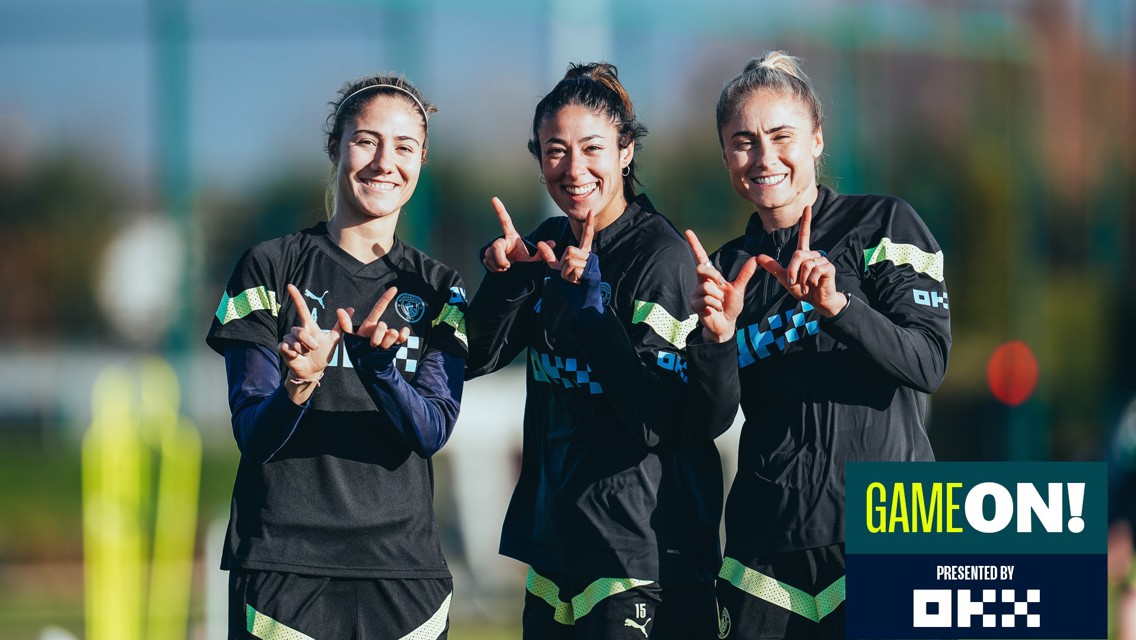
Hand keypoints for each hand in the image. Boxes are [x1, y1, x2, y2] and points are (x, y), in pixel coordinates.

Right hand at [279, 283, 345, 386]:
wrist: (314, 370)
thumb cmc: (323, 354)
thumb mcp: (333, 340)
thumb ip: (341, 325)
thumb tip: (351, 308)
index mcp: (309, 327)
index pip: (302, 309)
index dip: (296, 297)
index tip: (290, 286)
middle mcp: (298, 331)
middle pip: (299, 330)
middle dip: (308, 340)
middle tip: (313, 348)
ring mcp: (289, 339)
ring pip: (293, 340)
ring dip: (302, 349)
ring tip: (305, 353)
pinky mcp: (283, 349)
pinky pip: (286, 347)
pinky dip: (294, 353)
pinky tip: (297, 356)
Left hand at [336, 287, 410, 349]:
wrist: (368, 365)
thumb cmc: (358, 349)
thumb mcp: (350, 337)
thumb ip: (345, 324)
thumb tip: (339, 310)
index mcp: (370, 324)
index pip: (378, 308)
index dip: (386, 298)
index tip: (394, 288)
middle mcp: (381, 328)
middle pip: (383, 326)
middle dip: (377, 336)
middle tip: (372, 344)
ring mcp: (389, 335)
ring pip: (392, 333)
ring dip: (386, 342)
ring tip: (380, 348)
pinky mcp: (396, 343)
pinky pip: (403, 336)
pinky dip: (403, 335)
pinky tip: (401, 335)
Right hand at [482, 197, 556, 271]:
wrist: (514, 274)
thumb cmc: (524, 265)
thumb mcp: (534, 260)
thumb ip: (542, 253)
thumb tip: (553, 243)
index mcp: (512, 237)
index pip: (505, 221)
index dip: (500, 210)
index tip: (494, 198)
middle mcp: (502, 240)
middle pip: (496, 245)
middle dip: (500, 258)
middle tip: (507, 266)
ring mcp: (493, 248)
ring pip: (489, 254)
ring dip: (498, 265)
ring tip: (506, 268)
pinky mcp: (487, 256)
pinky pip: (486, 261)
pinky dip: (494, 268)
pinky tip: (500, 270)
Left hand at [542, 211, 594, 284]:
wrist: (581, 298)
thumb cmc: (571, 282)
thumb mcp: (557, 267)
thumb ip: (549, 255)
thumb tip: (539, 243)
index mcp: (583, 252)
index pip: (586, 236)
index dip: (588, 224)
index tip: (591, 211)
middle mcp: (589, 256)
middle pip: (569, 250)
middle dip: (564, 263)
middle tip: (569, 273)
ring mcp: (591, 264)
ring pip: (570, 260)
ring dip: (566, 272)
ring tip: (573, 278)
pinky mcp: (591, 272)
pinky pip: (574, 270)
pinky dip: (570, 278)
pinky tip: (576, 282)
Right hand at [686, 229, 756, 343]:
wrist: (726, 324)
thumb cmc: (730, 306)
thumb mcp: (739, 288)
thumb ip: (745, 274)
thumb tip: (755, 258)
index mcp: (710, 276)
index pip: (701, 257)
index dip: (695, 244)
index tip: (688, 231)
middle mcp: (701, 282)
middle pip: (702, 269)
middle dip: (714, 277)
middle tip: (721, 288)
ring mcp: (696, 293)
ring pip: (707, 288)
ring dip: (718, 298)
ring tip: (719, 304)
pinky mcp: (694, 304)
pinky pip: (706, 300)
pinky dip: (715, 305)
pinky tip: (714, 310)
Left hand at [755, 205, 846, 317]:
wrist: (817, 301)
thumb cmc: (803, 289)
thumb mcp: (784, 279)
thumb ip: (773, 267)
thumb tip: (758, 256)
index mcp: (803, 254)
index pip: (804, 235)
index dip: (805, 221)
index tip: (807, 207)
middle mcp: (813, 254)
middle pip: (797, 255)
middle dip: (792, 271)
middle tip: (795, 283)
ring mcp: (822, 260)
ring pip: (805, 264)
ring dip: (802, 278)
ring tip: (807, 285)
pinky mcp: (829, 267)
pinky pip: (814, 270)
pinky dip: (810, 280)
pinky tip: (815, 284)